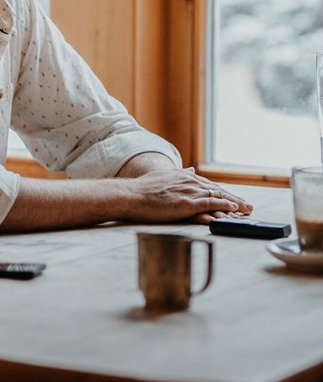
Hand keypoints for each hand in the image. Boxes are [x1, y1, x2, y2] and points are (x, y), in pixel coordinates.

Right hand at [122, 168, 252, 224]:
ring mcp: (191, 192)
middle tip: (249, 206)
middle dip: (235, 199)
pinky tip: (234, 210)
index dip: (224, 193)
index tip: (235, 199)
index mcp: (186, 177)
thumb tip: (192, 170)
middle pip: (219, 191)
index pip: (210, 186)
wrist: (132, 195)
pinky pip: (212, 205)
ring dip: (235, 204)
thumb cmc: (144, 189)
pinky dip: (225, 207)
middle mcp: (191, 182)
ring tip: (247, 211)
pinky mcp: (188, 203)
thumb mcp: (164, 177)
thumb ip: (180, 174)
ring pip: (219, 198)